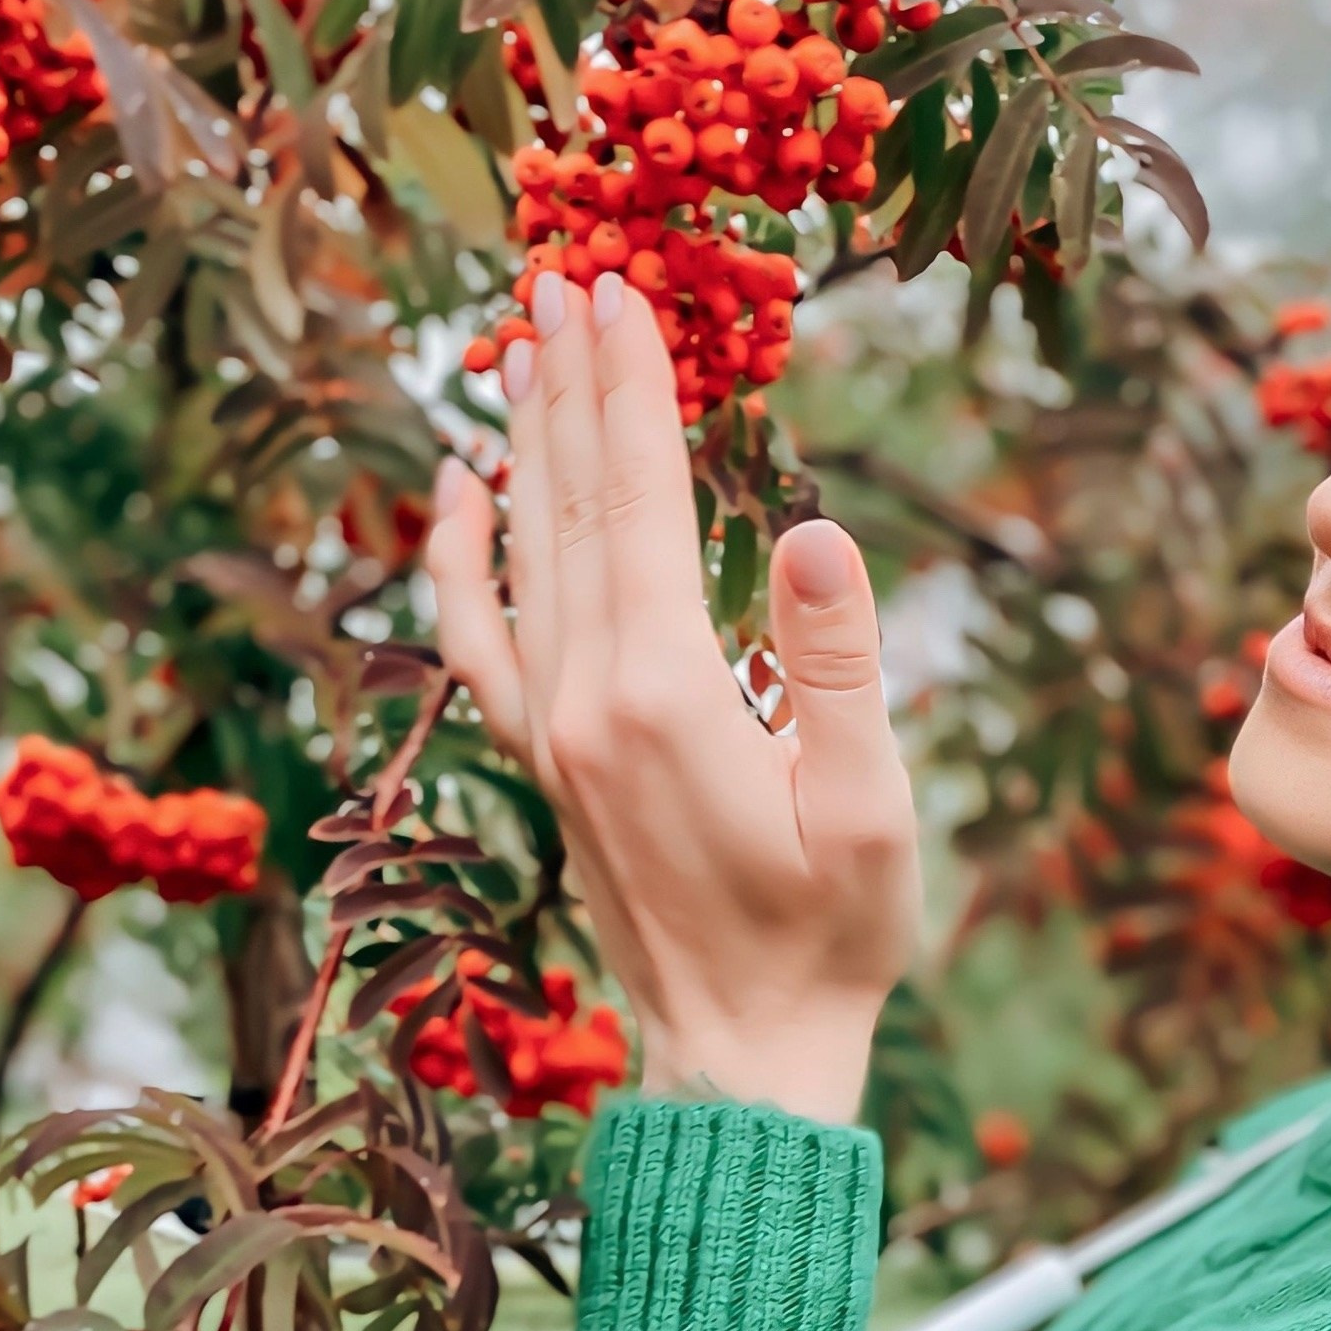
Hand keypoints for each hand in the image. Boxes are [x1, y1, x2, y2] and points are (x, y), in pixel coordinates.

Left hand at [423, 264, 922, 1126]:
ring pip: (519, 555)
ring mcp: (550, 734)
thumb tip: (817, 531)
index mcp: (665, 697)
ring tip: (518, 347)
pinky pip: (476, 638)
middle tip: (562, 275)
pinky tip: (459, 495)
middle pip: (565, 507)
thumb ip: (841, 667)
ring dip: (520, 443)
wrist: (740, 1055)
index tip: (621, 293)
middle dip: (566, 386)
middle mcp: (585, 701)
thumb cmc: (828, 940)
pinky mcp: (543, 766)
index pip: (639, 505)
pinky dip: (459, 558)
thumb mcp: (871, 810)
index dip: (632, 393)